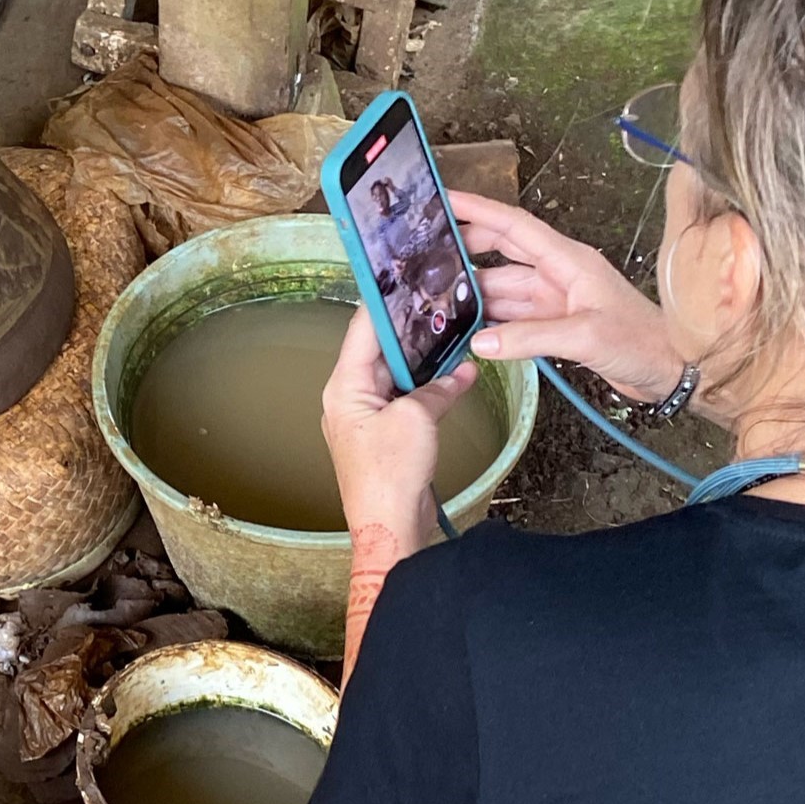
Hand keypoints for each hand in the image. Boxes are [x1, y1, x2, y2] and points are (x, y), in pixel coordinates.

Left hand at [321, 305, 474, 673]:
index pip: (362, 330)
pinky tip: (453, 375)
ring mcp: (366, 417)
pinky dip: (426, 387)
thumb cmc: (390, 474)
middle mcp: (349, 397)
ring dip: (421, 360)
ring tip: (450, 333)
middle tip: (437, 303)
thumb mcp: (417, 420)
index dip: (383, 302)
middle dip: (409, 330)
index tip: (400, 276)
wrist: (389, 528)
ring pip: (394, 375)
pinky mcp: (385, 435)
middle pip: (379, 351)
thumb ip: (438, 389)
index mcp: (344, 386)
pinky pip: (404, 399)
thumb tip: (460, 370)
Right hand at [451, 190, 686, 405]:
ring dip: (475, 291)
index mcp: (568, 260)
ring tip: (437, 294)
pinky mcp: (558, 324)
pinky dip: (491, 320)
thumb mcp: (585, 336)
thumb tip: (479, 341)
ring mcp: (557, 299)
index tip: (443, 198)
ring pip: (504, 287)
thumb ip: (529, 337)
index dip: (477, 210)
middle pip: (503, 250)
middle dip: (467, 247)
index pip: (513, 226)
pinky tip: (467, 326)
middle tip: (427, 252)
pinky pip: (514, 315)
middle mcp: (559, 273)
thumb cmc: (642, 343)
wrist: (675, 372)